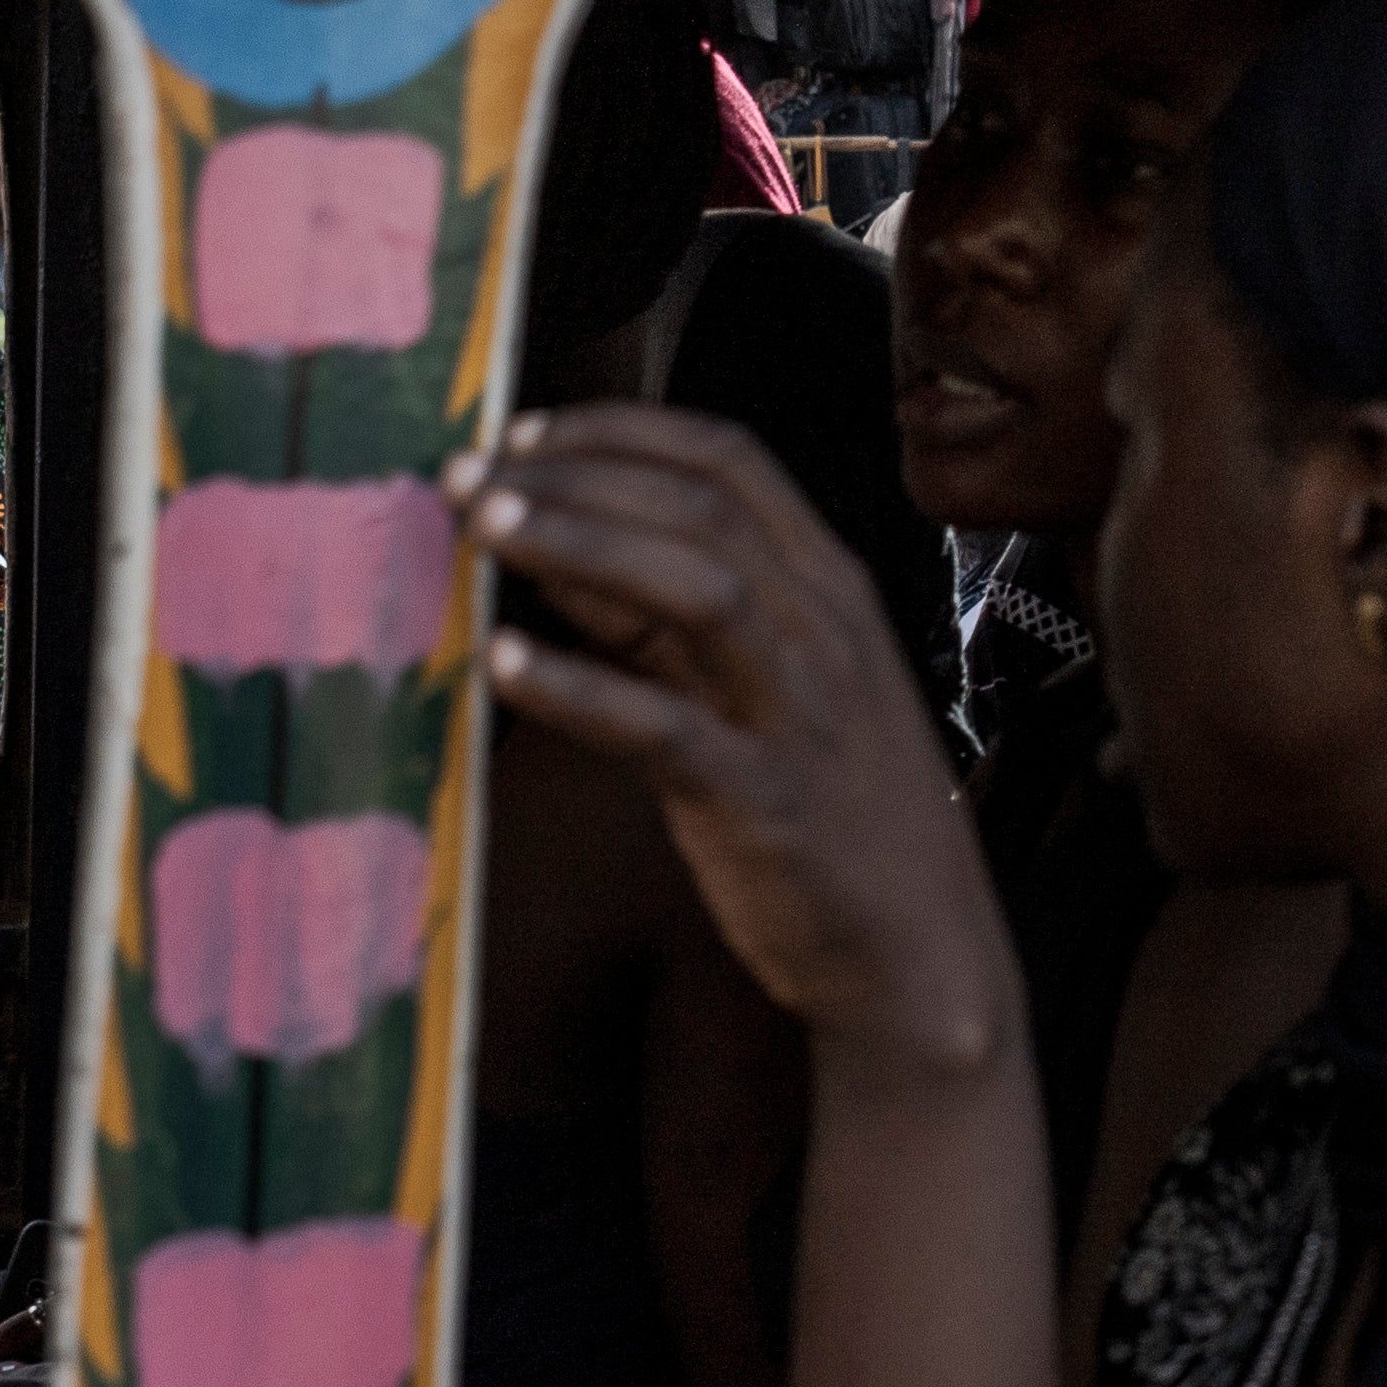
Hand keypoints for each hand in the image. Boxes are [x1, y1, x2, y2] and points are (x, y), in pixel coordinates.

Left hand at [449, 405, 1016, 1075]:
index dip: (618, 432)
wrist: (918, 955)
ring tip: (484, 528)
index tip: (523, 432)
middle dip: (575, 475)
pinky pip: (664, 728)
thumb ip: (667, 619)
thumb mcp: (760, 687)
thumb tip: (554, 550)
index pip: (728, 460)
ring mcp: (798, 715)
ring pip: (697, 587)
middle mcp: (823, 632)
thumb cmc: (828, 813)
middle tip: (468, 475)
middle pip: (699, 507)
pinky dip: (578, 690)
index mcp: (828, 589)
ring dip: (580, 544)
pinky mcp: (764, 803)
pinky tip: (502, 666)